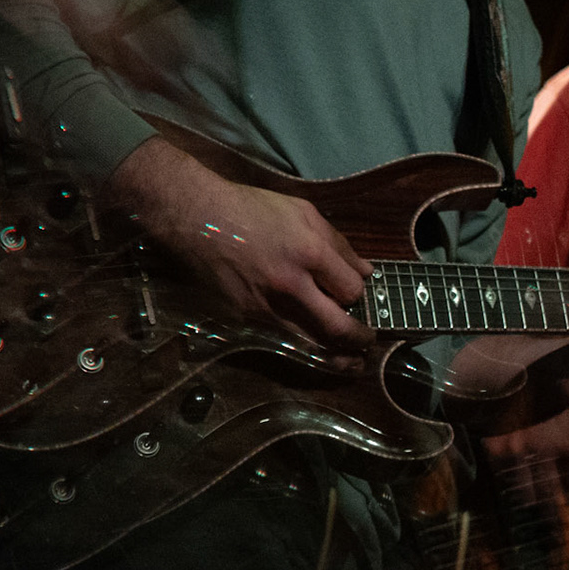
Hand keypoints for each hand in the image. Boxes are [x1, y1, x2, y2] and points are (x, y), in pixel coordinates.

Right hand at [104, 136, 376, 351]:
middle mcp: (291, 285)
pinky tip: (314, 346)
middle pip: (337, 327)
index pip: (351, 290)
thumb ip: (338, 243)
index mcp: (310, 252)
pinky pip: (284, 338)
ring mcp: (267, 305)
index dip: (360, 295)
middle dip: (359, 339)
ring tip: (351, 360)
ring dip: (335, 355)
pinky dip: (303, 345)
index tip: (359, 294)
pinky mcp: (247, 316)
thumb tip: (364, 271)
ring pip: (310, 342)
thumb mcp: (304, 212)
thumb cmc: (255, 208)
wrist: (200, 218)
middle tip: (368, 343)